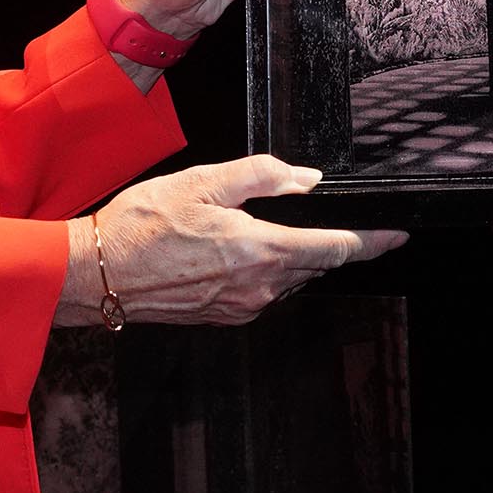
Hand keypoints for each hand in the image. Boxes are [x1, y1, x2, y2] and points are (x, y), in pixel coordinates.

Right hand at [57, 155, 405, 327]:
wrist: (95, 275)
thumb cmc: (140, 226)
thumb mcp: (203, 182)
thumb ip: (261, 176)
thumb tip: (304, 179)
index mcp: (261, 250)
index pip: (337, 248)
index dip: (373, 242)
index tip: (398, 234)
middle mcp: (259, 287)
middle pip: (316, 264)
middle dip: (326, 241)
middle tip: (313, 214)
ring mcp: (241, 306)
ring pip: (288, 277)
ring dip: (290, 254)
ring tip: (258, 226)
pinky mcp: (223, 316)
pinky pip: (262, 290)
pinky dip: (262, 268)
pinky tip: (233, 249)